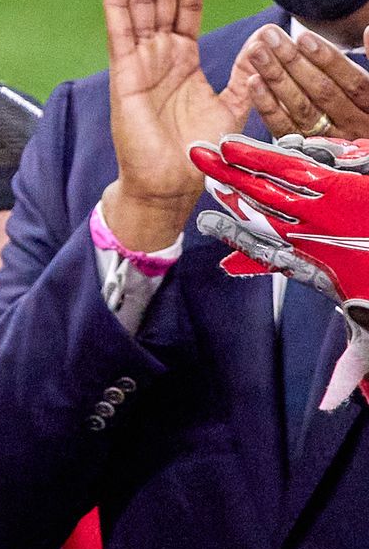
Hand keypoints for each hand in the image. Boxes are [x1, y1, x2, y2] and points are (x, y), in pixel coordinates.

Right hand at [99, 0, 251, 250]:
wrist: (170, 184)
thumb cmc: (198, 153)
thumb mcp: (233, 109)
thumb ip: (245, 77)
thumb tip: (266, 43)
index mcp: (183, 58)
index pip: (187, 6)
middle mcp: (159, 54)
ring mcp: (139, 61)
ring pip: (141, 5)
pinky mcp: (124, 74)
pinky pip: (120, 31)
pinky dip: (118, 2)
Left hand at [191, 134, 368, 410]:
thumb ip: (350, 366)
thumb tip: (327, 406)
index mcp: (316, 262)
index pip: (270, 250)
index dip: (238, 237)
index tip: (206, 227)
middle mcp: (318, 233)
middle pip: (266, 208)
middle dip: (231, 189)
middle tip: (196, 167)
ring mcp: (335, 209)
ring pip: (289, 183)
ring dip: (257, 163)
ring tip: (225, 147)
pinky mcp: (357, 187)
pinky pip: (329, 169)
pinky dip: (309, 156)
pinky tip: (284, 142)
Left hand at [243, 23, 368, 139]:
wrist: (361, 158)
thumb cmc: (366, 108)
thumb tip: (368, 31)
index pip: (354, 82)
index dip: (329, 59)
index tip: (303, 37)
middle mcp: (354, 125)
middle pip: (323, 91)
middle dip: (294, 61)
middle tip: (270, 35)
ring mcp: (329, 140)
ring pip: (301, 108)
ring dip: (276, 77)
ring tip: (257, 52)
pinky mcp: (305, 151)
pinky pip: (284, 128)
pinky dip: (268, 106)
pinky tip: (253, 82)